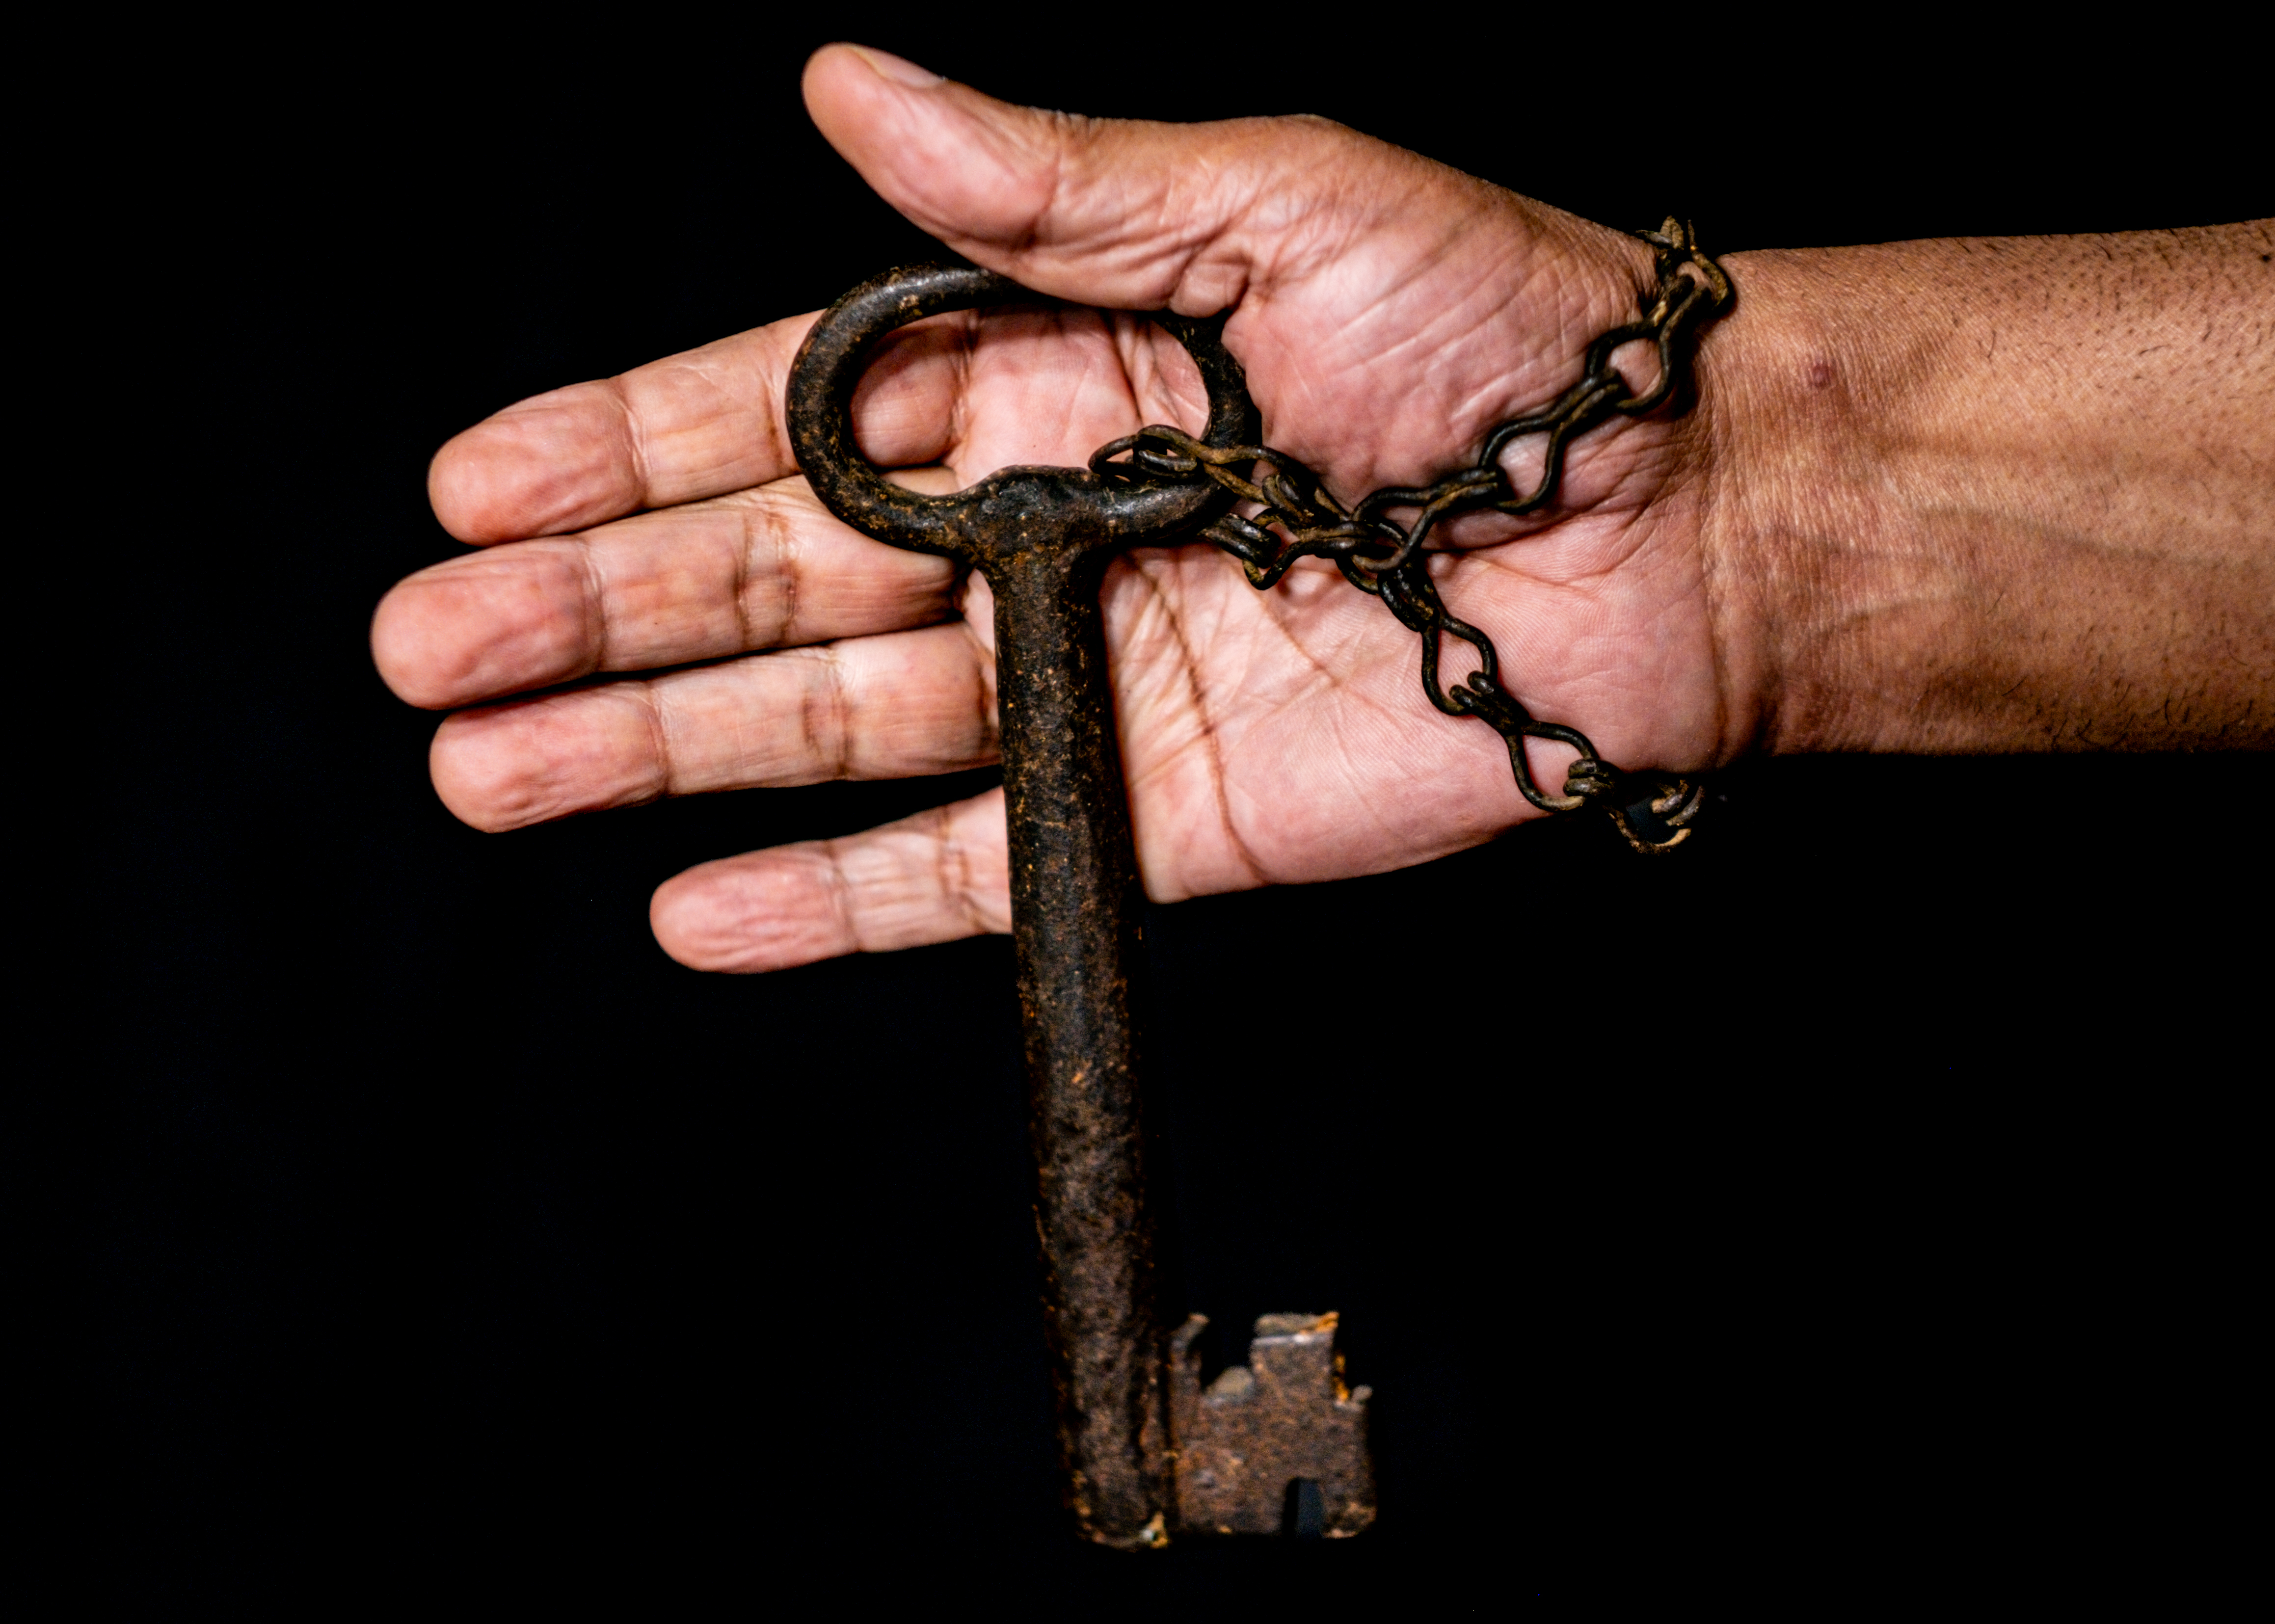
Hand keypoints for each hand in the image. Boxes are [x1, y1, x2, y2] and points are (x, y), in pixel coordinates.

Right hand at [373, 45, 1755, 971]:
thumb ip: (1046, 186)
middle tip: (430, 653)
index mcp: (1062, 368)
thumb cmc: (1513, 335)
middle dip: (598, 611)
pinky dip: (836, 899)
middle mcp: (1054, 529)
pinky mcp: (1169, 821)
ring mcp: (1097, 684)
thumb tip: (842, 81)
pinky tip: (691, 906)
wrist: (1691, 517)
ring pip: (838, 727)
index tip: (476, 485)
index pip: (794, 414)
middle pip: (779, 578)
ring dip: (661, 750)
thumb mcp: (1270, 202)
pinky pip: (975, 872)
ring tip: (490, 771)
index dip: (629, 447)